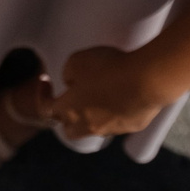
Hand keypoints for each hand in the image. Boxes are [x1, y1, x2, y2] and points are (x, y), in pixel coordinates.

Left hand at [41, 45, 174, 140]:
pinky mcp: (131, 126)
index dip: (43, 96)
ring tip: (101, 93)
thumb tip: (71, 83)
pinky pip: (119, 122)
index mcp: (70, 109)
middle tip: (73, 99)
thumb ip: (69, 73)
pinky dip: (117, 112)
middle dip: (67, 117)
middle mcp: (88, 124)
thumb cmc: (108, 68)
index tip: (45, 82)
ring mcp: (111, 129)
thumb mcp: (77, 61)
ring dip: (93, 115)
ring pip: (95, 127)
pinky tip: (124, 94)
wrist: (146, 81)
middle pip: (70, 130)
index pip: (47, 109)